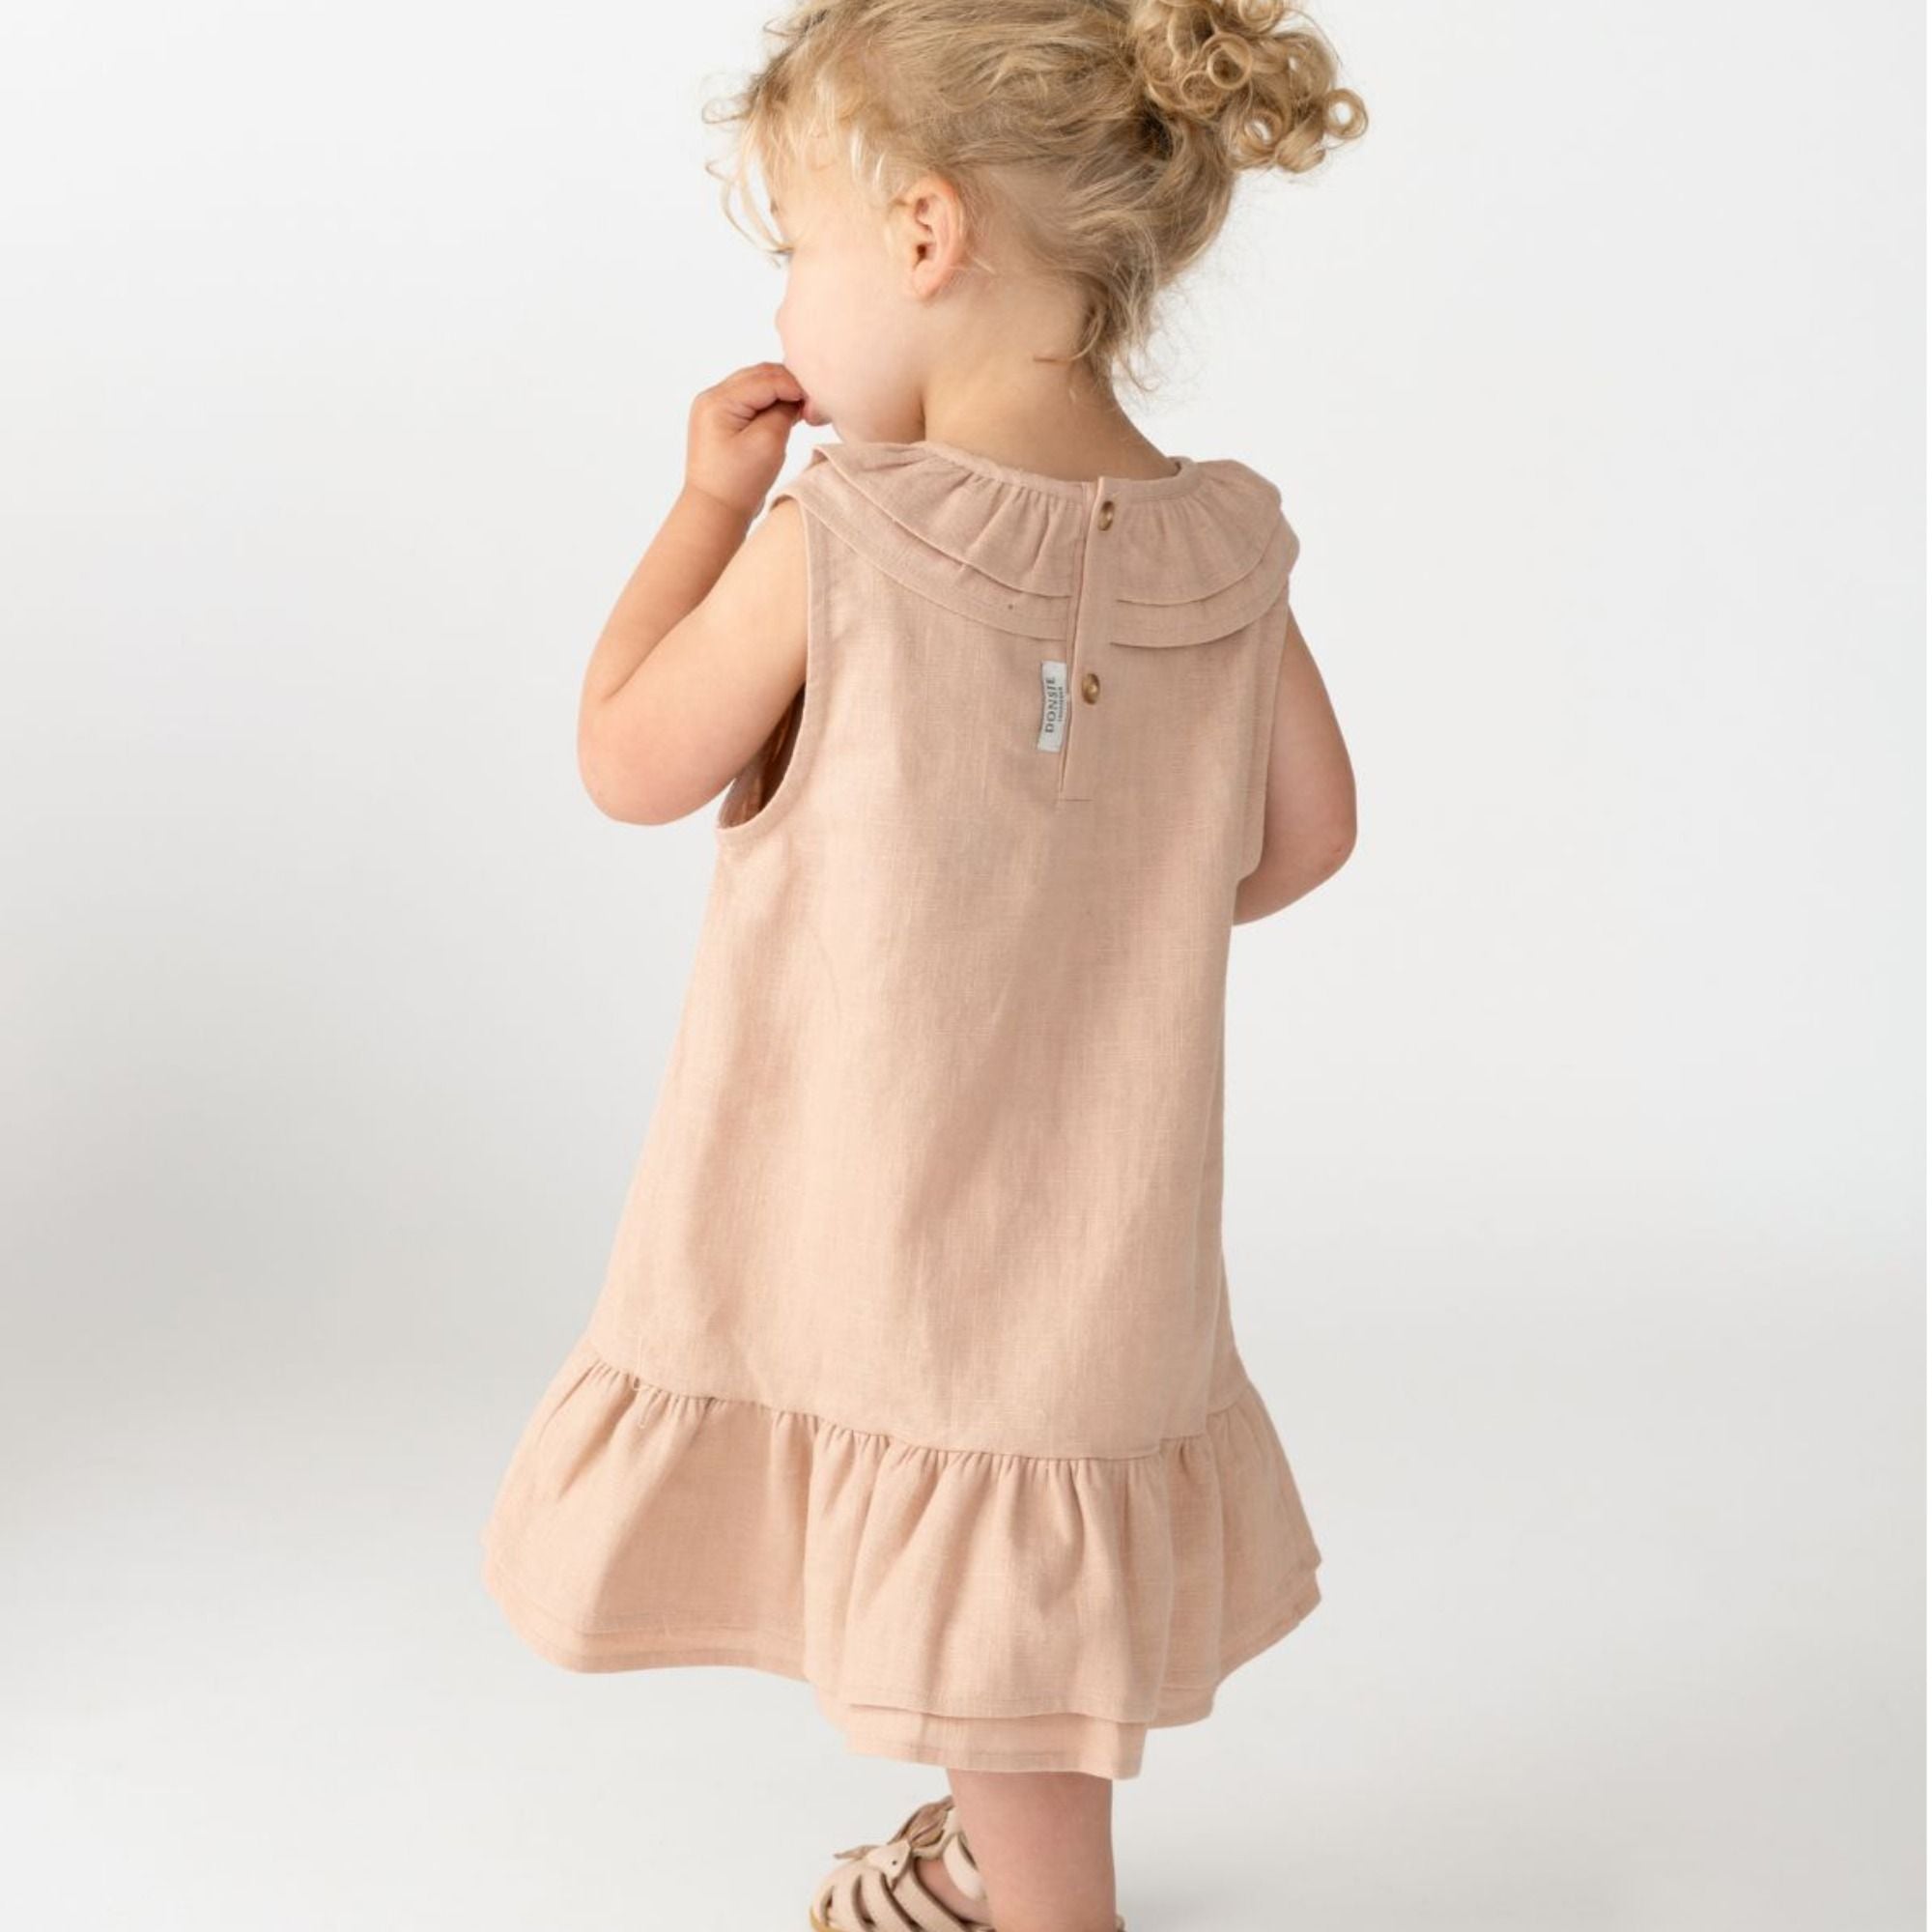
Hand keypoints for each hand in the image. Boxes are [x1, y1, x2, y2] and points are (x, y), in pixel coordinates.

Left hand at [683, 362, 808, 517]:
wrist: (715, 511)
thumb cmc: (739, 483)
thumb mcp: (768, 442)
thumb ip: (784, 411)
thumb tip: (796, 396)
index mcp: (718, 401)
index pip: (765, 379)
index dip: (795, 385)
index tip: (817, 401)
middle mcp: (711, 397)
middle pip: (759, 376)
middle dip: (788, 385)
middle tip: (812, 404)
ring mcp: (714, 408)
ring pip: (756, 385)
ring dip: (780, 393)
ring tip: (802, 410)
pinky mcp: (721, 419)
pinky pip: (750, 400)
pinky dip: (770, 403)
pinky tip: (787, 414)